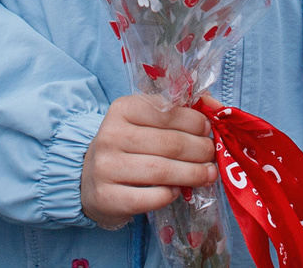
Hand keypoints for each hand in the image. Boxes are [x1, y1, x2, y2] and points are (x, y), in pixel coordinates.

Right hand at [80, 93, 216, 227]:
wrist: (89, 178)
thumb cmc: (126, 145)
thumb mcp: (142, 121)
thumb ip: (174, 112)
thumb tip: (212, 104)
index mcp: (122, 109)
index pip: (167, 112)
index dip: (194, 122)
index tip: (208, 130)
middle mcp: (110, 135)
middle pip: (168, 143)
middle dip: (199, 149)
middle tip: (212, 154)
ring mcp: (106, 167)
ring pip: (161, 171)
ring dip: (192, 174)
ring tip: (208, 174)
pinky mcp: (107, 197)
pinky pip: (149, 198)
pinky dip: (169, 195)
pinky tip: (177, 191)